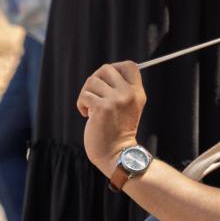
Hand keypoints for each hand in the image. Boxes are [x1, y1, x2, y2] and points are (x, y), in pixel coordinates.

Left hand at [76, 62, 146, 178]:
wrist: (116, 155)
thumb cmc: (118, 131)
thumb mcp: (128, 107)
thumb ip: (122, 89)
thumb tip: (103, 73)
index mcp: (137, 93)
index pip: (130, 65)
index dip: (116, 68)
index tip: (108, 82)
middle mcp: (128, 94)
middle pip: (106, 69)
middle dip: (95, 80)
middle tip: (95, 95)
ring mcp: (115, 100)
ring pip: (92, 81)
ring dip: (86, 94)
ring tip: (91, 108)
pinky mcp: (101, 108)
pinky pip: (84, 95)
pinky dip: (81, 105)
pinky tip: (87, 115)